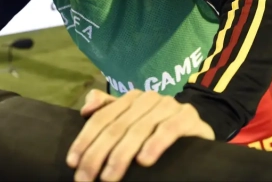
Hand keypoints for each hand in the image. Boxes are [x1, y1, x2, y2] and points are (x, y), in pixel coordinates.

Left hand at [66, 89, 214, 181]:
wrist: (198, 128)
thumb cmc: (158, 128)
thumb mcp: (132, 119)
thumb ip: (108, 110)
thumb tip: (85, 108)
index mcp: (131, 98)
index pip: (102, 118)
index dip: (85, 139)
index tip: (72, 162)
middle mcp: (147, 99)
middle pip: (116, 127)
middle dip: (97, 154)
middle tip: (85, 178)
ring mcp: (168, 106)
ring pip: (138, 130)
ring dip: (121, 155)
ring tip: (108, 177)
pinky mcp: (188, 117)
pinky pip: (169, 130)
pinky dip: (155, 144)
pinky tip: (144, 161)